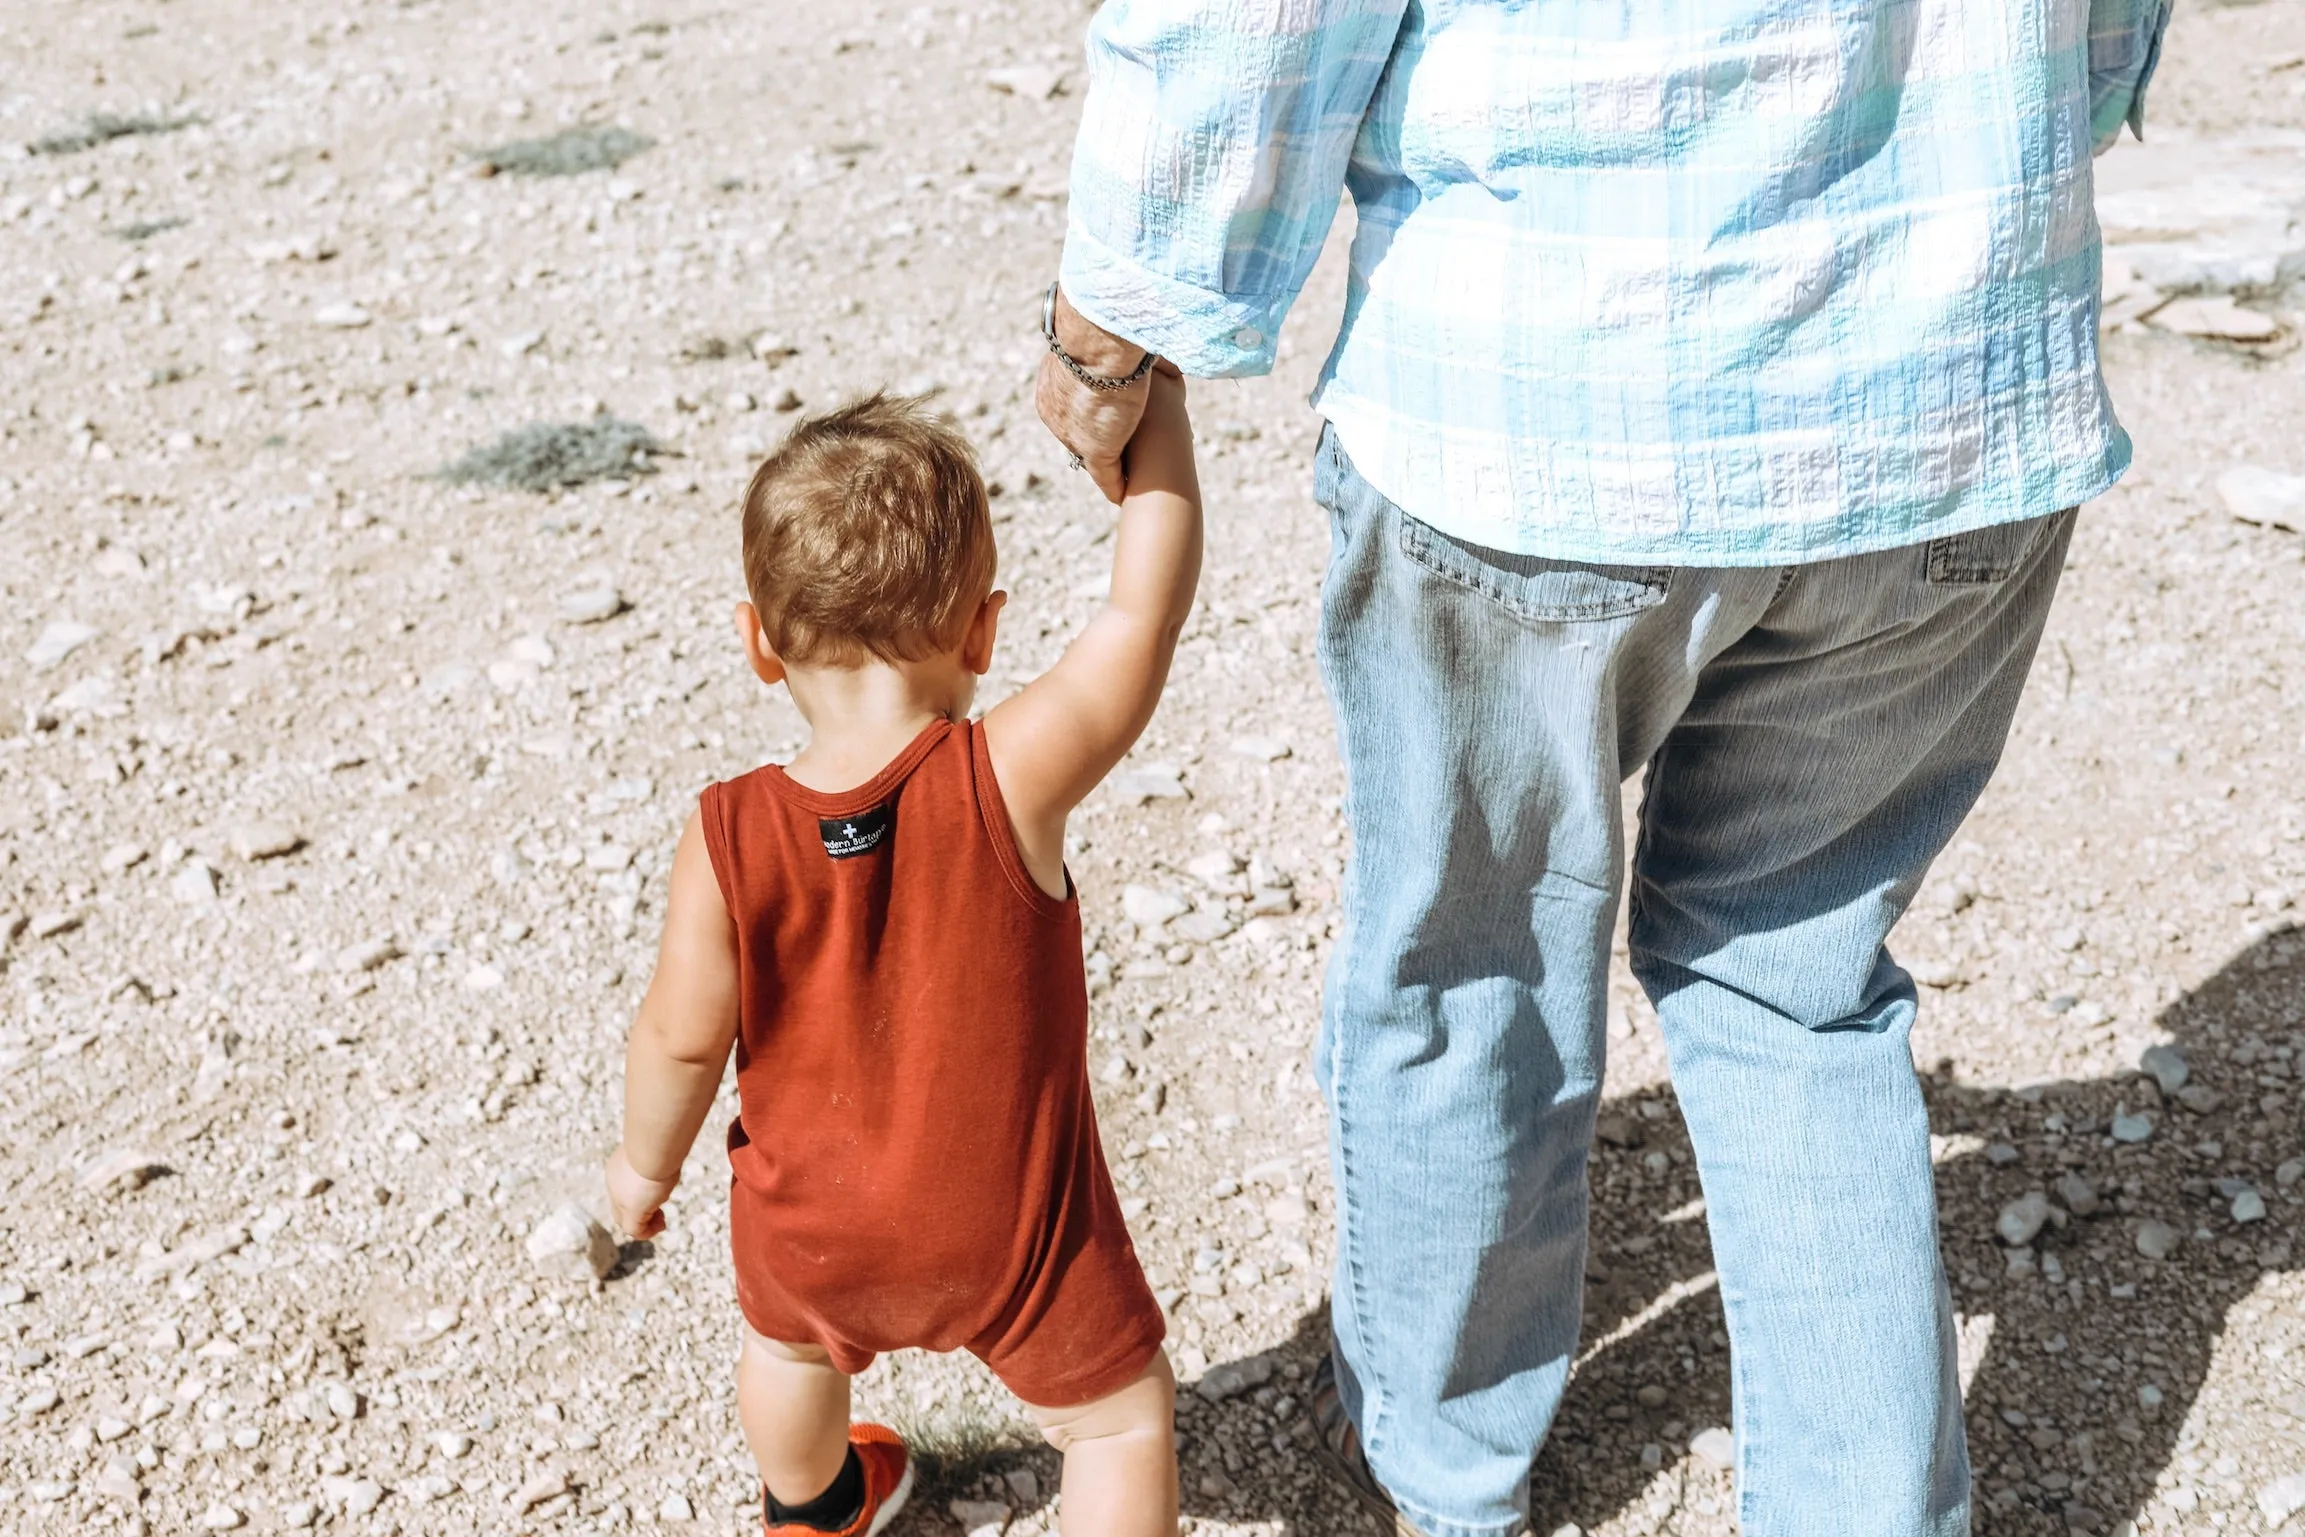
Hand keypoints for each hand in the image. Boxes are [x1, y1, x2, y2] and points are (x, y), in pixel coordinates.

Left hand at [605, 1143, 678, 1240]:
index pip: (622, 1189)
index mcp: (618, 1167)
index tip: (656, 1194)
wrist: (653, 1144)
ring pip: (626, 1220)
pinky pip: (634, 1230)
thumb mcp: (659, 1146)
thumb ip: (661, 1151)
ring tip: (661, 1219)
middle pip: (620, 1208)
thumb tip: (674, 1146)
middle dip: (640, 1213)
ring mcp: (621, 1197)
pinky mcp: (632, 1210)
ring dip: (646, 1223)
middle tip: (659, 1213)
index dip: (638, 1196)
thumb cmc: (659, 1140)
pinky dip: (647, 1232)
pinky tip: (660, 1225)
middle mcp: (615, 1183)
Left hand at [1034, 286, 1153, 504]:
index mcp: (1051, 386)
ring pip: (1091, 456)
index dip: (1088, 412)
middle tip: (1118, 445)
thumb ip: (1100, 337)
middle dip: (1094, 439)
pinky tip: (1124, 494)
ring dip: (1108, 465)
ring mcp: (1075, 434)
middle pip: (1076, 434)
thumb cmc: (1100, 322)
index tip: (1105, 415)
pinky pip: (1105, 476)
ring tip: (1125, 476)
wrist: (1100, 336)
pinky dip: (1115, 486)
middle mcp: (1056, 414)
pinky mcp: (1097, 449)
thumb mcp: (1094, 332)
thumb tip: (1112, 325)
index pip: (1069, 407)